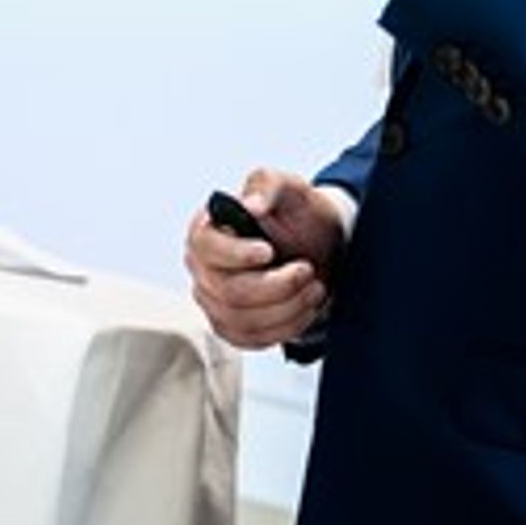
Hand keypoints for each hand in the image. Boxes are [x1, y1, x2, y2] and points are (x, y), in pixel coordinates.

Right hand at [184, 168, 343, 349]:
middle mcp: (204, 268)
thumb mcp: (290, 188)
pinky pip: (253, 339)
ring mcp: (214, 301)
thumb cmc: (300, 215)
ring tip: (314, 287)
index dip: (236, 253)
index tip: (269, 251)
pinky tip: (305, 306)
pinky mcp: (232, 328)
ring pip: (243, 320)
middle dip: (276, 286)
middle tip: (307, 270)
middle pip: (229, 292)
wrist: (321, 247)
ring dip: (287, 308)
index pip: (205, 246)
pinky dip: (286, 327)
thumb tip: (251, 205)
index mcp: (207, 229)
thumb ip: (268, 185)